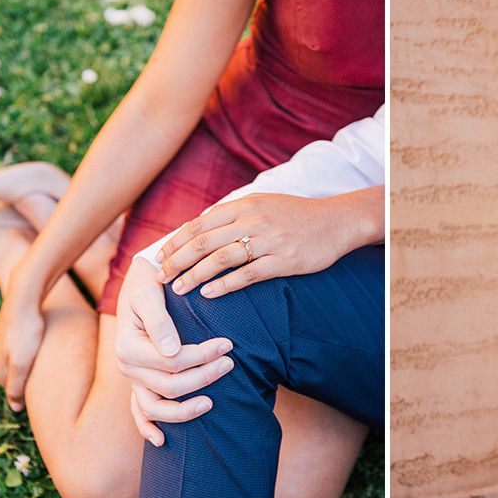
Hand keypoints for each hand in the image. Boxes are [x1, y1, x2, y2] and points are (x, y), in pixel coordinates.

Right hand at [0, 267, 45, 412]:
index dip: (27, 395)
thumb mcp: (21, 362)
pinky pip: (19, 351)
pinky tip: (40, 349)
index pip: (12, 392)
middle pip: (13, 380)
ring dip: (29, 367)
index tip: (46, 397)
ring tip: (46, 365)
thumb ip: (16, 386)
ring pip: (16, 365)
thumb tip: (15, 409)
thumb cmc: (27, 331)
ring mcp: (0, 347)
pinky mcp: (9, 335)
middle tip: (48, 380)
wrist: (24, 299)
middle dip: (27, 382)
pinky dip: (29, 354)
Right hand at [115, 258, 234, 445]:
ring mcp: (132, 379)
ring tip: (212, 402)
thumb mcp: (150, 294)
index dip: (202, 356)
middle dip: (203, 377)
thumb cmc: (148, 285)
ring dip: (185, 410)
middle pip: (170, 386)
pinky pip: (139, 412)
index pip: (172, 361)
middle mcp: (127, 368)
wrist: (140, 283)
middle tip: (230, 364)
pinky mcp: (138, 383)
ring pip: (156, 408)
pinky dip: (148, 429)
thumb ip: (160, 322)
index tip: (228, 344)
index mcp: (128, 347)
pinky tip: (162, 442)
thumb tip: (172, 351)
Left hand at [156, 189, 381, 297]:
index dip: (176, 241)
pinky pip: (247, 275)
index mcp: (245, 204)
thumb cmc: (296, 215)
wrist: (337, 221)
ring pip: (220, 259)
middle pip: (203, 242)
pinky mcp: (283, 261)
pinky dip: (225, 285)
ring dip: (195, 276)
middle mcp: (253, 220)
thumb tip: (200, 228)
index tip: (160, 257)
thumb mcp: (263, 204)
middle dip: (177, 261)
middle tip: (160, 277)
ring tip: (179, 289)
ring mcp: (268, 241)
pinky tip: (209, 294)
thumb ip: (234, 214)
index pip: (199, 224)